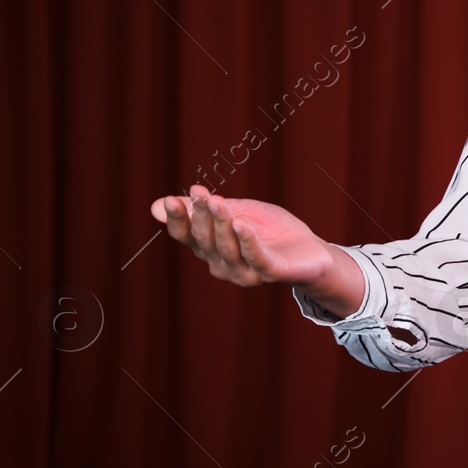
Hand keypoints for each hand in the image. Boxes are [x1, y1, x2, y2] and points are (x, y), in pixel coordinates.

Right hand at [149, 184, 334, 288]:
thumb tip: (156, 206)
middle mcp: (222, 264)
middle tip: (201, 194)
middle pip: (206, 240)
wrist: (311, 251)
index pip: (187, 236)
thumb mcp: (236, 212)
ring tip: (218, 203)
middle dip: (201, 216)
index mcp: (211, 249)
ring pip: (227, 248)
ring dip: (222, 224)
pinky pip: (256, 258)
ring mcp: (245, 272)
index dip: (178, 220)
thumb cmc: (271, 231)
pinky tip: (242, 224)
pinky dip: (248, 241)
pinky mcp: (270, 273)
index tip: (172, 200)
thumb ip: (203, 209)